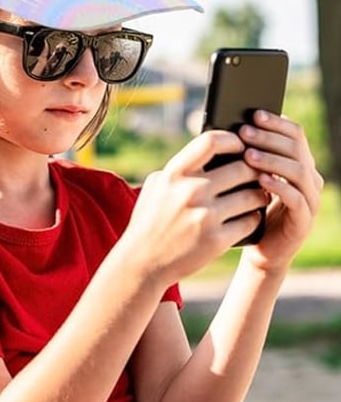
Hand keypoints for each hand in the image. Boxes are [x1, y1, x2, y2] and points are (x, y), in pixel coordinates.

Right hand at [124, 130, 269, 284]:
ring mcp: (205, 217)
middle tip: (258, 174)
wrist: (142, 262)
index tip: (240, 145)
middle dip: (254, 170)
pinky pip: (250, 221)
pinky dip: (253, 218)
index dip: (232, 140)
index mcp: (174, 174)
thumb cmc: (150, 219)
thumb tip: (209, 152)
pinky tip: (249, 217)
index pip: (211, 142)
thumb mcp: (156, 186)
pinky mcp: (217, 241)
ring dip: (259, 195)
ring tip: (258, 196)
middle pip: (242, 168)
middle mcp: (191, 191)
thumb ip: (180, 168)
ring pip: (252, 196)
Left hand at [237, 110, 322, 271]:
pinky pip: (296, 198)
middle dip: (268, 137)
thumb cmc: (245, 206)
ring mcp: (310, 199)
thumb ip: (245, 154)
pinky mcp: (304, 220)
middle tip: (244, 132)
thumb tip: (225, 127)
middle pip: (296, 148)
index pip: (295, 133)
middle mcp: (308, 177)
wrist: (255, 246)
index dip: (276, 122)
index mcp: (297, 162)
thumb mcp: (244, 176)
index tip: (253, 114)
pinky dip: (278, 186)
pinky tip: (260, 180)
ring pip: (298, 170)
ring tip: (248, 155)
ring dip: (272, 159)